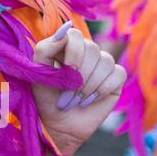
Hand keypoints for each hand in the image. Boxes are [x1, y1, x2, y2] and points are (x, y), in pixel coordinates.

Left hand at [32, 21, 125, 155]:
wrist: (59, 123)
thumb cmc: (46, 96)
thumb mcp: (38, 72)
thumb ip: (45, 48)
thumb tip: (64, 31)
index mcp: (66, 45)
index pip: (75, 35)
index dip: (72, 54)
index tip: (64, 73)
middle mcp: (86, 51)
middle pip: (92, 49)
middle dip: (79, 75)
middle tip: (68, 93)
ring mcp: (102, 64)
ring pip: (105, 62)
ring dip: (89, 85)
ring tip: (76, 99)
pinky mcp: (116, 79)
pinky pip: (117, 74)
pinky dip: (103, 89)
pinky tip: (90, 100)